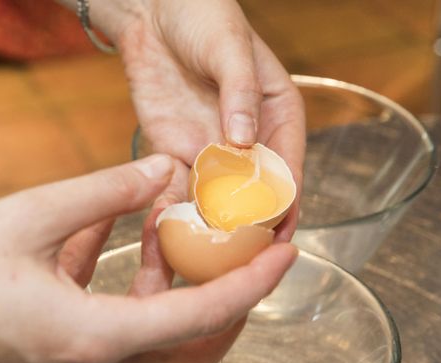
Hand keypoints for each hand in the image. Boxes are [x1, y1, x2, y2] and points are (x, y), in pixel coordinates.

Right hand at [0, 155, 296, 362]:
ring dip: (182, 311)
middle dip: (231, 311)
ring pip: (159, 359)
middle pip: (193, 359)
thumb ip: (103, 193)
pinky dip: (135, 307)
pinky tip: (118, 253)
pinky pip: (117, 345)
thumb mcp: (28, 215)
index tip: (286, 253)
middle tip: (247, 261)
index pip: (199, 319)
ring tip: (177, 247)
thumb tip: (161, 171)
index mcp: (87, 340)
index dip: (250, 284)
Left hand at [90, 0, 305, 240]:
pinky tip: (168, 233)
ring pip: (217, 202)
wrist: (151, 10)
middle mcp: (248, 141)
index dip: (285, 204)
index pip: (288, 169)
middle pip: (255, 197)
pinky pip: (178, 190)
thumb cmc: (203, 16)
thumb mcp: (229, 47)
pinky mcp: (175, 153)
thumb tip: (243, 140)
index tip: (278, 232)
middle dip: (249, 229)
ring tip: (204, 260)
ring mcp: (211, 151)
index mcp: (278, 116)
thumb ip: (239, 92)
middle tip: (240, 259)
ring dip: (212, 230)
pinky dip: (174, 212)